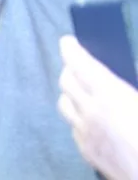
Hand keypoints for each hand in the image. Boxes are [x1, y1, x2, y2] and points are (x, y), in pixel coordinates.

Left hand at [58, 35, 137, 179]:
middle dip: (70, 69)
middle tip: (78, 65)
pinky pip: (74, 127)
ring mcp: (85, 133)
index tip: (68, 42)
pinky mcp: (87, 152)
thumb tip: (121, 78)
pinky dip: (78, 117)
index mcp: (110, 94)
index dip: (70, 50)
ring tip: (81, 90)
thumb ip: (129, 85)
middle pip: (66, 82)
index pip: (79, 64)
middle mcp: (90, 111)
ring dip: (70, 93)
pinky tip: (89, 118)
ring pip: (65, 105)